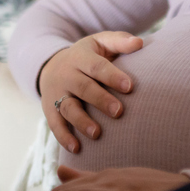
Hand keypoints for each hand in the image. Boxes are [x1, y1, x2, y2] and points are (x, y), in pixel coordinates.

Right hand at [38, 31, 142, 152]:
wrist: (51, 65)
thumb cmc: (87, 56)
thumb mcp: (99, 42)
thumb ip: (119, 41)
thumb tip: (139, 43)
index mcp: (80, 57)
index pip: (96, 66)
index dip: (112, 76)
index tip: (129, 86)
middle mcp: (67, 75)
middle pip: (83, 87)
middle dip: (100, 100)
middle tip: (118, 112)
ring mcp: (56, 94)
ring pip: (68, 108)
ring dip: (81, 121)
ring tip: (97, 133)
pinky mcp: (50, 110)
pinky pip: (55, 124)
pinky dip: (64, 137)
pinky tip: (76, 148)